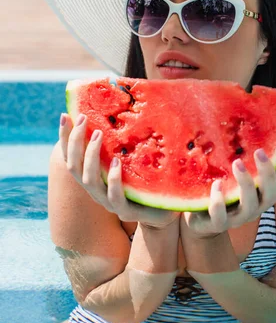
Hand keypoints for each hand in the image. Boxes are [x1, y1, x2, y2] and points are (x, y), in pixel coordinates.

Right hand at [59, 113, 179, 228]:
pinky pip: (114, 196)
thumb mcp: (129, 157)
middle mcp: (96, 189)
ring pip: (89, 180)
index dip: (65, 137)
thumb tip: (115, 111)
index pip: (70, 156)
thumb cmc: (143, 180)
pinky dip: (113, 178)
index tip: (65, 115)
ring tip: (98, 134)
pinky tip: (116, 162)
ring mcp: (108, 201)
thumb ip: (118, 142)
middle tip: (84, 118)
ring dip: (91, 155)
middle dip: (75, 141)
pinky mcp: (125, 211)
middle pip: (73, 166)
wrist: (163, 209)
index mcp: (93, 175)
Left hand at [180, 142, 275, 237]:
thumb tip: (253, 123)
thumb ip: (246, 156)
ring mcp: (237, 218)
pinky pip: (220, 218)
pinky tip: (216, 184)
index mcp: (262, 193)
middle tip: (259, 151)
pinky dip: (219, 201)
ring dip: (245, 184)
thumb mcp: (234, 172)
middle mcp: (255, 207)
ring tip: (237, 163)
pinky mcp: (216, 225)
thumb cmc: (223, 188)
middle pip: (271, 194)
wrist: (200, 221)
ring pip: (249, 206)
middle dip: (268, 173)